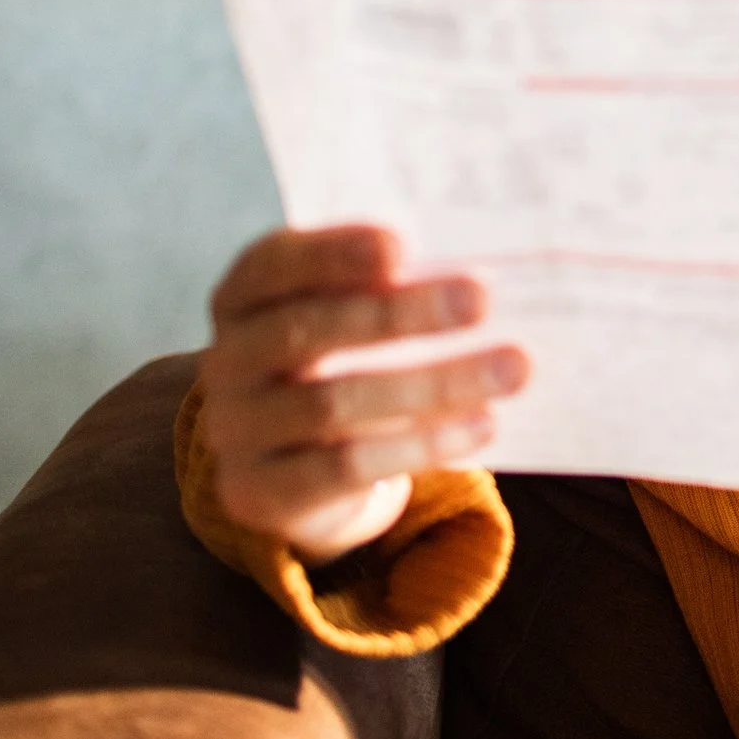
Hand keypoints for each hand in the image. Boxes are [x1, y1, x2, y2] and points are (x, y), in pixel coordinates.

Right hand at [198, 223, 529, 563]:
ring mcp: (236, 431)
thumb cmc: (347, 362)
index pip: (274, 264)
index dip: (334, 252)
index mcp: (242, 297)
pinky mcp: (260, 493)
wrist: (306, 469)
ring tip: (513, 368)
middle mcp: (226, 360)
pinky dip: (421, 446)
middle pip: (306, 331)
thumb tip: (479, 272)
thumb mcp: (356, 317)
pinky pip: (345, 468)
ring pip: (333, 404)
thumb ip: (394, 287)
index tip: (403, 245)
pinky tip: (482, 426)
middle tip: (481, 299)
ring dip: (433, 384)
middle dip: (400, 314)